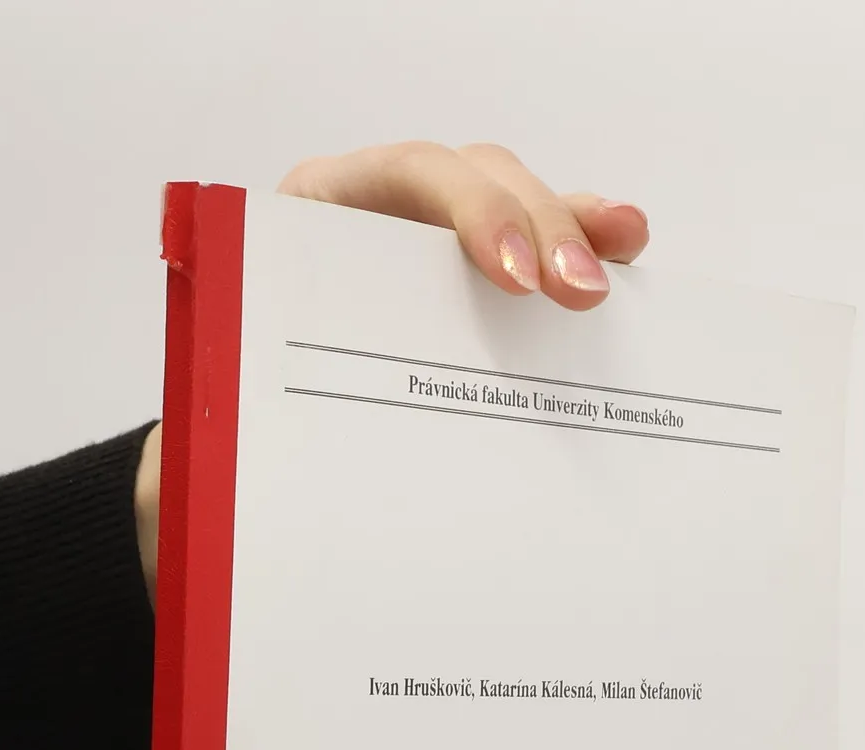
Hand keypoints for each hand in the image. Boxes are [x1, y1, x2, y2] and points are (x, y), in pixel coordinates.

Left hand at [137, 143, 648, 598]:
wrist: (238, 424)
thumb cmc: (251, 409)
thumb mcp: (265, 382)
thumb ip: (306, 385)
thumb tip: (356, 459)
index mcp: (318, 216)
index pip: (410, 175)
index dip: (474, 215)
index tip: (518, 281)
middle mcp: (381, 212)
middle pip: (478, 179)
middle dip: (543, 228)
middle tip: (583, 296)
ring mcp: (431, 239)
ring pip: (516, 205)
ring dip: (576, 230)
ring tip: (625, 251)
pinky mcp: (470, 278)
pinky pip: (536, 249)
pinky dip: (581, 250)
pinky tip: (626, 252)